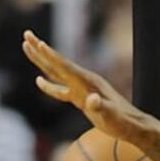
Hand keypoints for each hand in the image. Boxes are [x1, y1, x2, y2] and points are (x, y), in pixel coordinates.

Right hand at [23, 31, 139, 138]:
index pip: (65, 67)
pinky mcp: (82, 98)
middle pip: (57, 63)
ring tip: (27, 47)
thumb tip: (91, 101)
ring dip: (42, 61)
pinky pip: (61, 89)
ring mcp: (82, 89)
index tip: (38, 43)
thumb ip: (100, 107)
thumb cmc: (123, 122)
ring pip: (57, 73)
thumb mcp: (111, 116)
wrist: (133, 127)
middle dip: (40, 50)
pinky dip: (50, 85)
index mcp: (88, 82)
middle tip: (26, 34)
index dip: (51, 56)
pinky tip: (39, 81)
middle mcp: (83, 81)